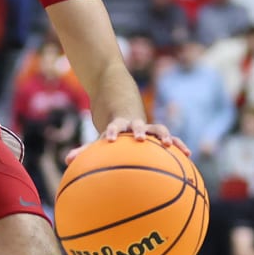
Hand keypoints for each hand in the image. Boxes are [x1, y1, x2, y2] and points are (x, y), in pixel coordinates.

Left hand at [65, 117, 189, 164]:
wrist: (119, 93)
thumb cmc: (108, 123)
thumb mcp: (98, 133)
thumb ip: (85, 149)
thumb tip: (65, 161)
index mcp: (116, 124)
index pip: (112, 128)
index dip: (112, 132)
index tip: (109, 139)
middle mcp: (131, 123)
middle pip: (136, 124)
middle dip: (139, 130)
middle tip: (140, 138)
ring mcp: (145, 124)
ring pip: (156, 128)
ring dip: (163, 134)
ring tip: (170, 144)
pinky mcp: (154, 129)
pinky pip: (167, 137)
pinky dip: (176, 142)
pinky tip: (187, 153)